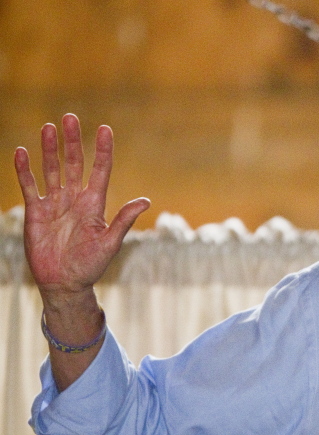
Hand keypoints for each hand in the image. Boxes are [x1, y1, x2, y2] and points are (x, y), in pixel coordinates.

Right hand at [14, 113, 148, 302]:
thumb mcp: (110, 243)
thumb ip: (123, 220)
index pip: (100, 171)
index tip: (104, 129)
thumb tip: (145, 200)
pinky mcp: (36, 212)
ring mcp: (55, 204)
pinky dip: (25, 170)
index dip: (102, 150)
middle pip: (74, 164)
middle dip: (73, 141)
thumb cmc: (90, 265)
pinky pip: (30, 186)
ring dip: (49, 149)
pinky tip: (22, 152)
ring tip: (48, 127)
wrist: (64, 283)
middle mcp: (75, 199)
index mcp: (95, 205)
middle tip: (69, 117)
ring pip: (52, 170)